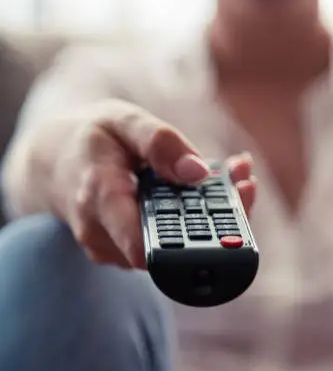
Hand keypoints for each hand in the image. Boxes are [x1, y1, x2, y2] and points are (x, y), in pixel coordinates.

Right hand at [52, 99, 255, 268]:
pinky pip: (165, 242)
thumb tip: (198, 173)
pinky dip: (189, 219)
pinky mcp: (126, 251)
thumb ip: (157, 142)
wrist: (53, 164)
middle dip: (216, 219)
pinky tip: (204, 189)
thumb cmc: (88, 139)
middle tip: (243, 181)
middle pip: (173, 249)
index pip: (147, 247)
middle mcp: (105, 236)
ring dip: (207, 217)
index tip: (227, 212)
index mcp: (100, 200)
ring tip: (231, 177)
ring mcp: (115, 250)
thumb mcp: (120, 119)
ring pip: (174, 247)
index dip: (195, 241)